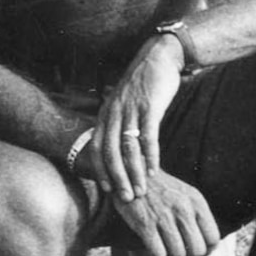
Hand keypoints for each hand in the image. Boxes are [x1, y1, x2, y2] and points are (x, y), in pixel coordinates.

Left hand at [95, 35, 183, 200]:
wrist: (159, 57)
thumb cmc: (144, 84)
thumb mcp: (125, 102)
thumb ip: (120, 122)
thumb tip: (119, 146)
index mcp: (106, 112)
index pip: (96, 146)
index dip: (100, 168)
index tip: (105, 188)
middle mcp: (114, 112)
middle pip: (110, 151)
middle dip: (117, 177)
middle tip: (125, 198)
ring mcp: (131, 110)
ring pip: (128, 148)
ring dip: (134, 172)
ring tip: (141, 190)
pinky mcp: (149, 107)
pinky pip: (147, 136)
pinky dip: (150, 156)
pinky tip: (154, 171)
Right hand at [108, 167, 220, 255]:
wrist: (129, 170)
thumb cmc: (158, 188)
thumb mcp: (184, 194)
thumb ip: (197, 216)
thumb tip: (206, 248)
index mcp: (196, 201)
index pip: (213, 239)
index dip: (205, 250)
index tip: (195, 250)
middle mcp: (183, 209)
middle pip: (197, 250)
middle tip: (179, 253)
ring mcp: (163, 216)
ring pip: (178, 254)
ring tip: (165, 250)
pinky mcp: (144, 222)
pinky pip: (159, 254)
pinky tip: (154, 250)